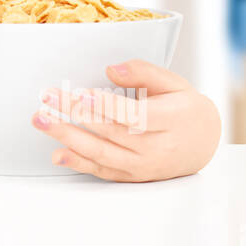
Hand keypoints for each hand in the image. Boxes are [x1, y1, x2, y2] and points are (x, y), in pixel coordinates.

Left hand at [30, 59, 221, 181]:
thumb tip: (111, 70)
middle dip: (74, 114)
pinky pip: (102, 170)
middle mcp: (156, 148)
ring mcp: (142, 166)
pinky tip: (57, 153)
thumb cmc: (185, 109)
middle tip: (47, 98)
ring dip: (67, 137)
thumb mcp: (175, 83)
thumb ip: (144, 72)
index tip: (81, 93)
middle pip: (110, 131)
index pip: (134, 115)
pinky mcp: (132, 176)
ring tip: (41, 120)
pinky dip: (78, 163)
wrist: (203, 144)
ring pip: (101, 153)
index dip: (106, 106)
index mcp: (171, 121)